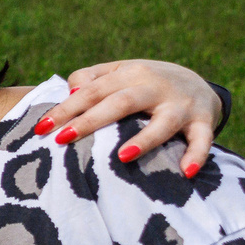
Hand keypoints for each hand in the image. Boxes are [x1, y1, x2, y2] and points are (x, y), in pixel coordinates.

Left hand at [40, 60, 224, 174]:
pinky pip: (202, 139)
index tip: (41, 129)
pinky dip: (196, 155)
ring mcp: (181, 104)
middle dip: (91, 121)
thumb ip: (91, 78)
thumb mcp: (119, 72)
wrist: (198, 81)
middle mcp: (155, 86)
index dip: (66, 108)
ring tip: (123, 157)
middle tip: (63, 139)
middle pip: (121, 102)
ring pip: (164, 121)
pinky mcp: (203, 120)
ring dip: (145, 139)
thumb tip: (69, 91)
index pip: (92, 90)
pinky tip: (186, 173)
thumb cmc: (145, 83)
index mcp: (129, 74)